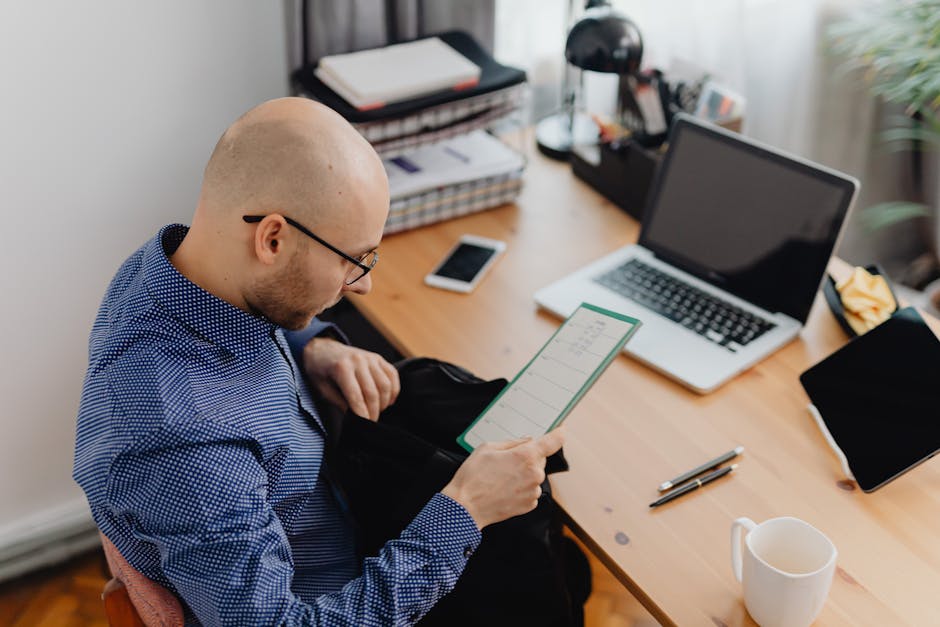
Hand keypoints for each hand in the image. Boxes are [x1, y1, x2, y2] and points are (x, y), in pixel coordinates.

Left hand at [302, 338, 400, 420]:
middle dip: (373, 412)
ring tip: (377, 410)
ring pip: (385, 385)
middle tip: (370, 422)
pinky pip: (392, 375)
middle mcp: (358, 360)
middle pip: (372, 392)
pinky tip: (387, 400)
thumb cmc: (320, 372)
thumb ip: (339, 403)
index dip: (362, 414)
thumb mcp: (323, 390)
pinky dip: (393, 390)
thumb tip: (356, 418)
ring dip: (384, 402)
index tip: (364, 425)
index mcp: (341, 368)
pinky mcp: (378, 358)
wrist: (323, 350)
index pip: (356, 396)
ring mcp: (370, 357)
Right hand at [441, 428, 565, 528]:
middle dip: (527, 458)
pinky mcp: (529, 505)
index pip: (552, 442)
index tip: (562, 430)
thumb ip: (512, 443)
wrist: (465, 507)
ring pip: (534, 476)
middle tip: (505, 462)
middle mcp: (534, 474)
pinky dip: (521, 488)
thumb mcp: (487, 448)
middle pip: (539, 459)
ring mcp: (533, 491)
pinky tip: (504, 489)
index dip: (559, 434)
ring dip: (523, 474)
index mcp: (525, 456)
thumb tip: (527, 441)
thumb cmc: (473, 477)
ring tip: (501, 479)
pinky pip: (530, 490)